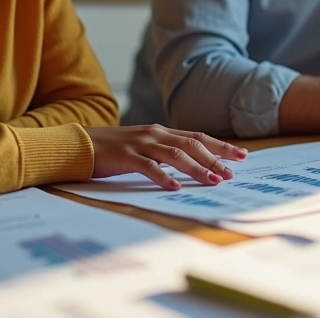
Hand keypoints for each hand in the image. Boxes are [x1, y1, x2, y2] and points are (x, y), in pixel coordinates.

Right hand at [84, 125, 247, 189]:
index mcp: (160, 132)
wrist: (78, 144)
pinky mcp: (125, 156)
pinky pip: (148, 166)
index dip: (220, 145)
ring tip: (213, 180)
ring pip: (175, 154)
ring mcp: (140, 144)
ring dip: (197, 168)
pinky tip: (175, 186)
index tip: (241, 156)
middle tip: (232, 172)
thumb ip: (164, 152)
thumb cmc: (113, 150)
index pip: (197, 137)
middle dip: (215, 158)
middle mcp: (154, 134)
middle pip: (192, 144)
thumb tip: (190, 165)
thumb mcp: (142, 147)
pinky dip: (163, 176)